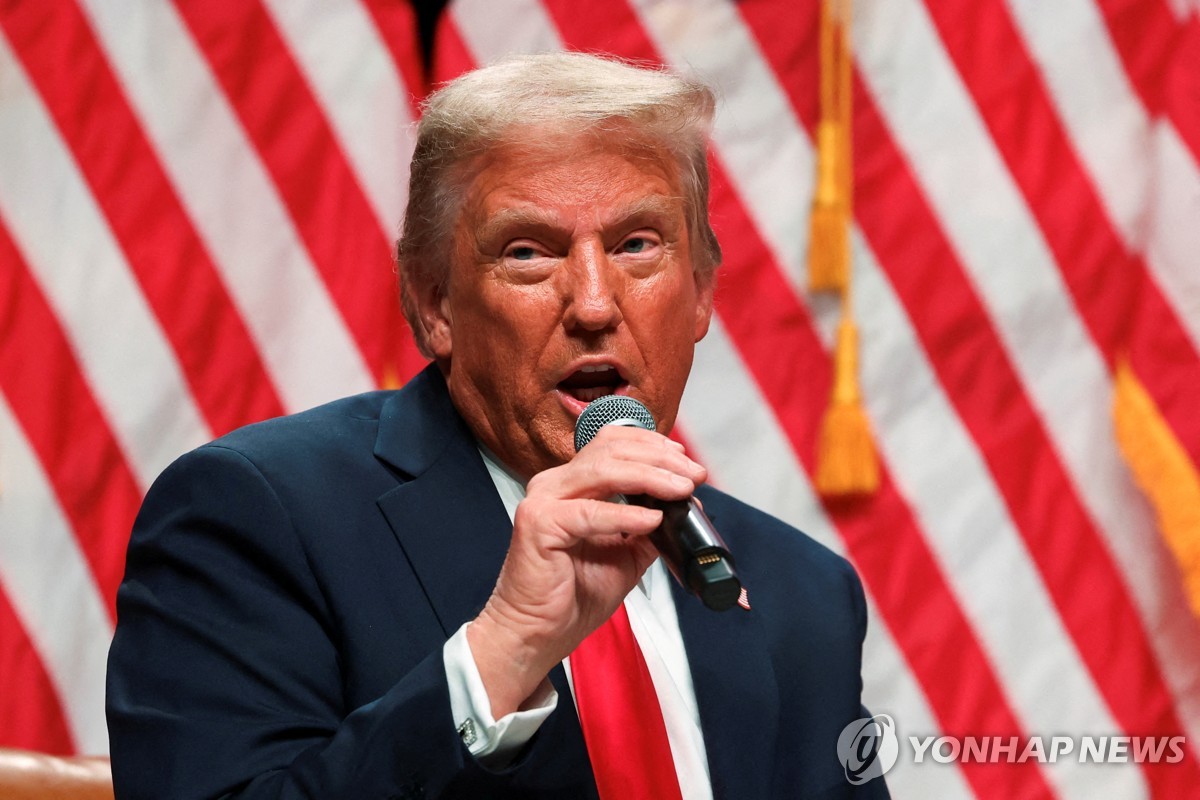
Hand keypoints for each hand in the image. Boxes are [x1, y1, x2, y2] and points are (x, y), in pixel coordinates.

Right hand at [466, 425, 705, 715]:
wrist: (538, 634)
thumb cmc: (572, 597)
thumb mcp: (625, 555)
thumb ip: (648, 528)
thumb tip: (682, 509)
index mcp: (570, 485)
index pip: (612, 444)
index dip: (652, 445)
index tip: (686, 461)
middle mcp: (553, 485)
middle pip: (611, 451)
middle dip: (660, 459)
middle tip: (693, 476)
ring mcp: (542, 501)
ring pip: (603, 471)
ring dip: (650, 477)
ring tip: (680, 490)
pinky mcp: (539, 524)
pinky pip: (591, 512)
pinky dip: (625, 515)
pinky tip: (651, 519)